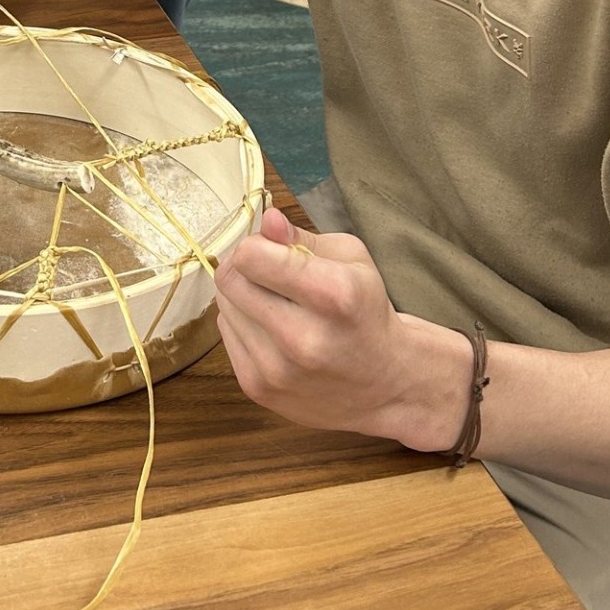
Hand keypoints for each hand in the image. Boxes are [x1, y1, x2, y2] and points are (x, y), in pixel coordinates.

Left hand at [214, 206, 470, 449]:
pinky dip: (243, 325)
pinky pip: (226, 336)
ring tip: (276, 305)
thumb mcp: (353, 260)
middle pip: (230, 280)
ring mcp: (277, 370)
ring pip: (224, 307)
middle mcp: (302, 337)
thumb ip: (303, 236)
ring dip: (243, 298)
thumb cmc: (366, 311)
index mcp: (332, 294)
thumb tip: (267, 220)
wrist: (385, 383)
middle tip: (268, 274)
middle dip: (244, 268)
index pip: (251, 256)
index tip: (271, 251)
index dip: (256, 245)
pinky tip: (272, 331)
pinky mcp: (259, 390)